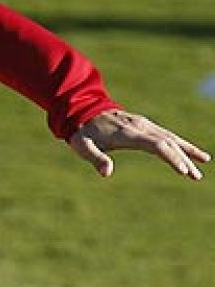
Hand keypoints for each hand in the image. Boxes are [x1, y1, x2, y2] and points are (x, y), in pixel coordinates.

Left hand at [67, 109, 207, 179]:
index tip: (183, 170)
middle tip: (196, 176)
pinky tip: (192, 153)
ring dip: (187, 151)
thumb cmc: (83, 133)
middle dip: (184, 159)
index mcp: (127, 134)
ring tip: (203, 164)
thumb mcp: (83, 146)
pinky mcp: (145, 125)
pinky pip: (167, 135)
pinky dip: (181, 144)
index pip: (155, 145)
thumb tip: (106, 174)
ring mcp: (144, 125)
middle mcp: (140, 127)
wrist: (83, 110)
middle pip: (168, 143)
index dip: (170, 157)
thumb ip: (95, 159)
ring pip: (171, 138)